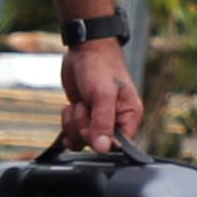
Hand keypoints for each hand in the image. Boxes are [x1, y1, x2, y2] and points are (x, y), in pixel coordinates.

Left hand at [62, 37, 142, 151]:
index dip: (100, 140)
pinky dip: (67, 122)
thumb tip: (103, 149)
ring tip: (78, 104)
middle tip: (84, 106)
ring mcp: (98, 119)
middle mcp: (116, 121)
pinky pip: (72, 132)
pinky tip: (70, 108)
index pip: (118, 145)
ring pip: (81, 140)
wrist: (85, 48)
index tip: (91, 126)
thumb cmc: (101, 65)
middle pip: (96, 144)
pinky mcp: (84, 116)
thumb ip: (103, 123)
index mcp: (129, 117)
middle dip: (83, 126)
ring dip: (73, 124)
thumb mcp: (103, 95)